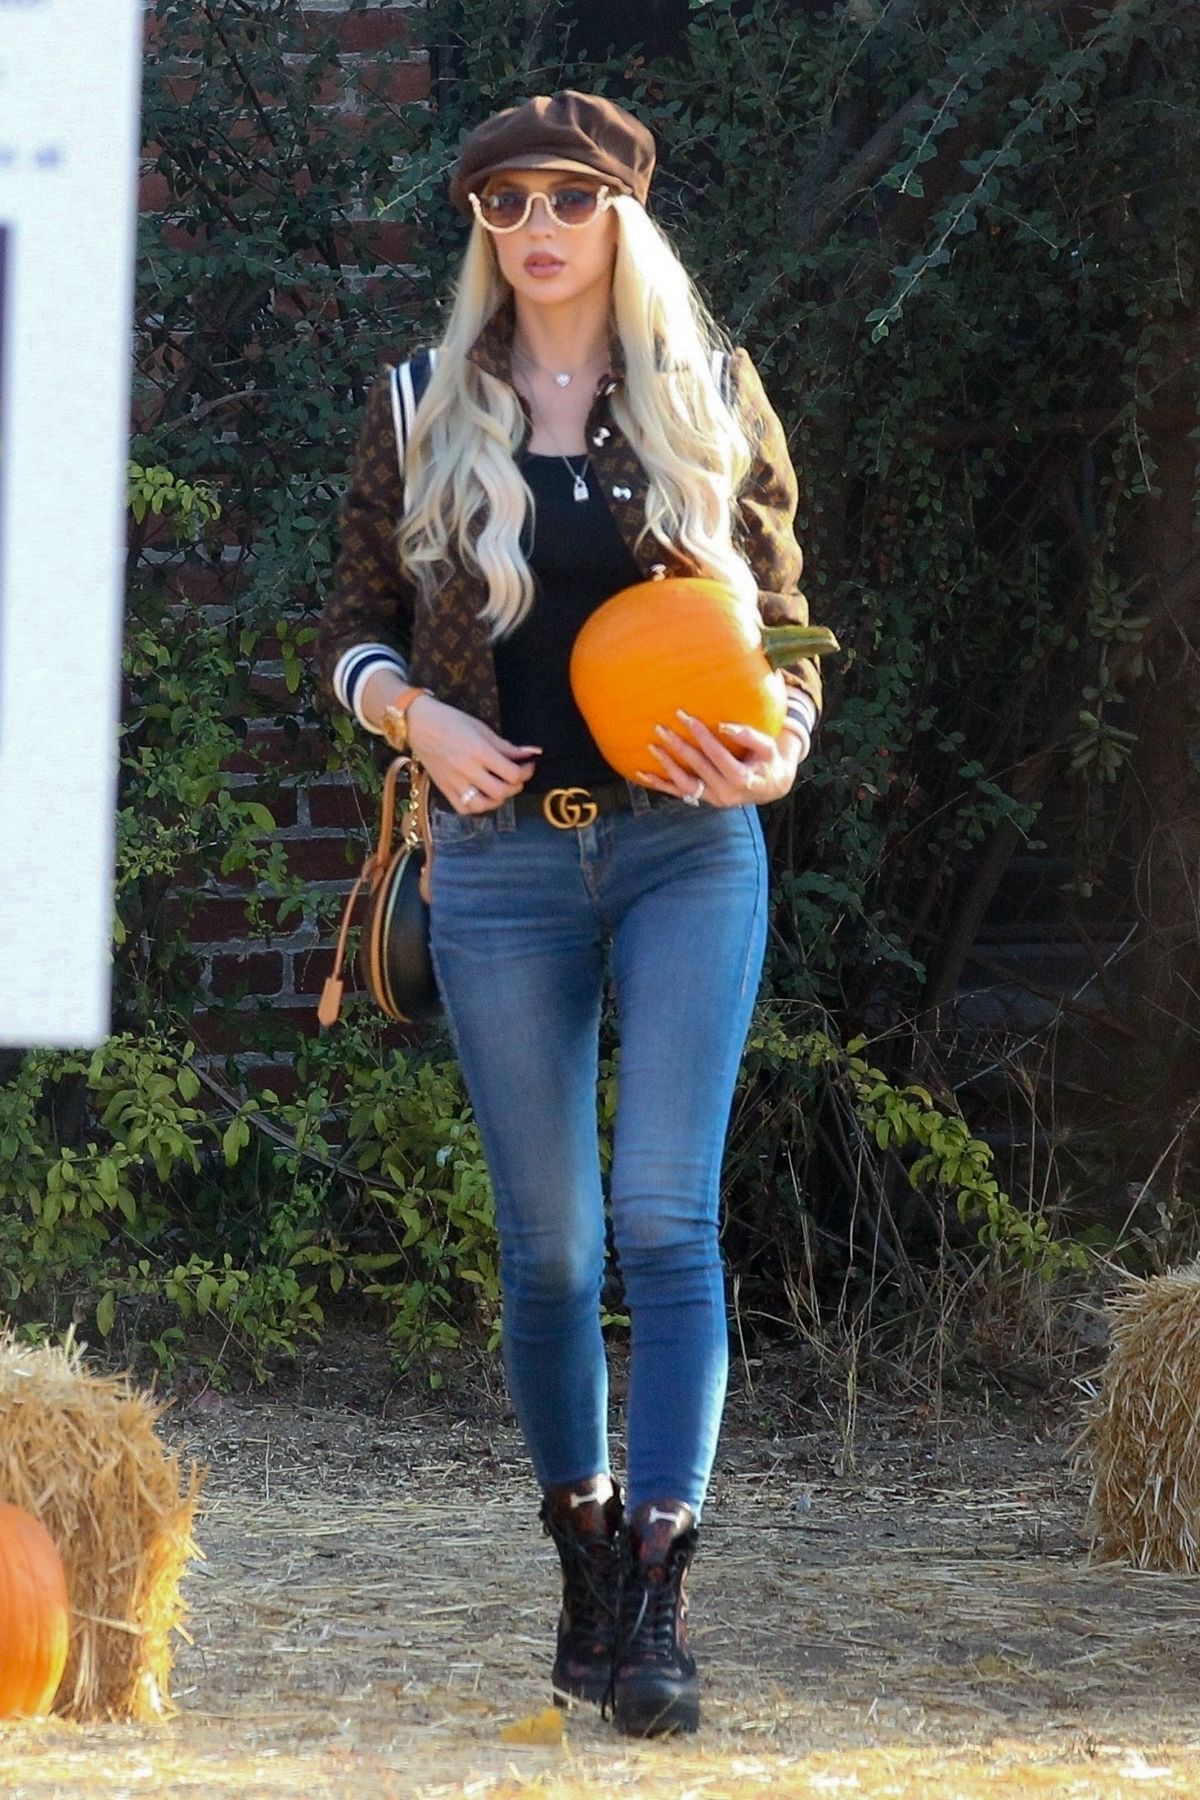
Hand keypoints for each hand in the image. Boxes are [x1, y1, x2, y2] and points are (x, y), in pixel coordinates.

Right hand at [406, 695, 539, 813]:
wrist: (418, 724)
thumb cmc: (451, 721)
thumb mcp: (482, 728)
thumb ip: (507, 745)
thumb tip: (532, 752)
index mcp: (479, 751)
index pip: (512, 773)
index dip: (526, 771)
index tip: (528, 765)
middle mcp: (467, 770)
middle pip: (501, 792)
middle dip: (516, 786)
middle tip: (516, 776)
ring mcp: (454, 782)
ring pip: (483, 805)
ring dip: (498, 800)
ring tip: (500, 788)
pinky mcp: (444, 789)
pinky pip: (464, 808)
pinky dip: (477, 806)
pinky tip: (482, 795)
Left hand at [635, 709, 807, 808]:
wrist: (771, 787)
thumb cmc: (768, 761)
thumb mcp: (767, 747)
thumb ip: (748, 736)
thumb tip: (724, 725)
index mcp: (741, 779)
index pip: (716, 754)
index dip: (701, 735)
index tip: (687, 717)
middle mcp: (725, 793)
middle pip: (697, 767)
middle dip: (679, 746)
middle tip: (662, 728)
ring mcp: (713, 798)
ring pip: (685, 783)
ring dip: (667, 765)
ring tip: (652, 746)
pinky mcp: (704, 799)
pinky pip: (679, 793)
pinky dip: (660, 784)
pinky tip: (642, 774)